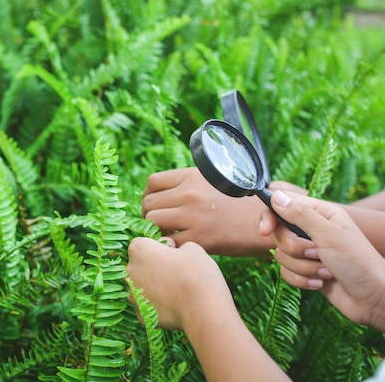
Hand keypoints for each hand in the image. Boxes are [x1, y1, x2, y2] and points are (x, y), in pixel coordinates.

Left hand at [126, 237, 233, 330]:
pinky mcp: (141, 315)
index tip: (174, 253)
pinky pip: (148, 307)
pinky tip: (175, 305)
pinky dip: (159, 306)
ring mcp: (133, 296)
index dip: (159, 247)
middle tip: (177, 273)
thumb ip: (177, 246)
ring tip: (178, 291)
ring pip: (143, 288)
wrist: (202, 308)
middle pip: (141, 266)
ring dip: (155, 287)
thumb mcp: (192, 248)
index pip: (143, 244)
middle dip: (154, 268)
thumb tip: (172, 251)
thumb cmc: (196, 272)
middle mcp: (130, 272)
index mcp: (138, 250)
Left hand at [142, 167, 304, 256]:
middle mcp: (190, 193)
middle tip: (159, 224)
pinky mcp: (200, 238)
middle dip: (150, 214)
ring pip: (153, 221)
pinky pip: (168, 241)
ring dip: (155, 230)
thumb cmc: (247, 203)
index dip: (149, 195)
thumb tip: (170, 192)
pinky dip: (168, 245)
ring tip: (167, 235)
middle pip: (149, 203)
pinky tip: (178, 247)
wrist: (273, 221)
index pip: (153, 182)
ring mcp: (193, 215)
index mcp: (193, 175)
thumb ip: (194, 183)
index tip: (154, 204)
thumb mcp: (220, 180)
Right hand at [264, 190, 384, 330]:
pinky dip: (302, 280)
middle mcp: (312, 230)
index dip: (270, 217)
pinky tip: (321, 283)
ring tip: (326, 271)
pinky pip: (286, 273)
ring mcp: (308, 252)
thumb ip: (300, 214)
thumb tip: (276, 196)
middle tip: (316, 253)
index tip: (265, 231)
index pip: (282, 205)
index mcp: (320, 213)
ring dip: (303, 267)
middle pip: (278, 233)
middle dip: (294, 248)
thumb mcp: (329, 234)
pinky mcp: (306, 271)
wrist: (373, 299)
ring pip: (281, 256)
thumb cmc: (359, 262)